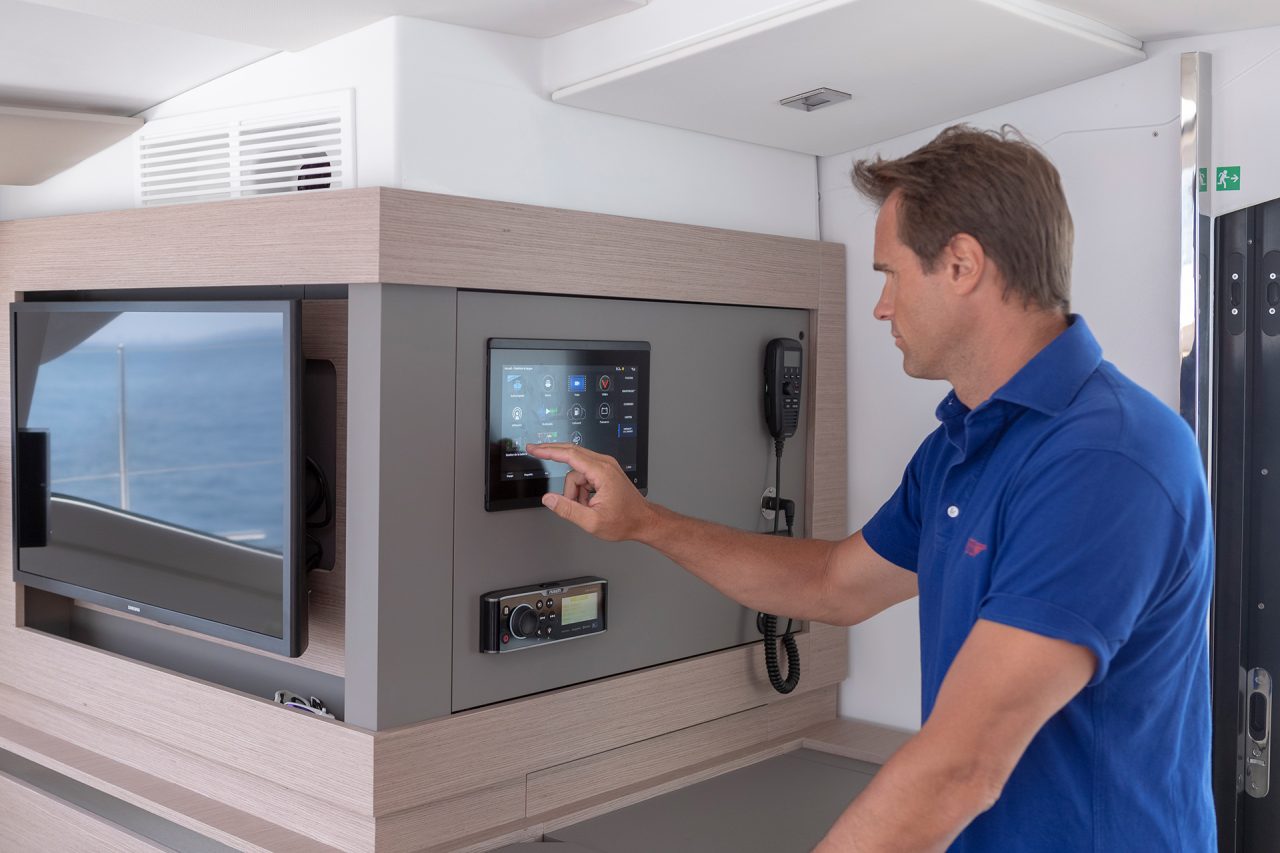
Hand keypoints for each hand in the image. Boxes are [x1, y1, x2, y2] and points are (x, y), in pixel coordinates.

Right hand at [524, 443, 654, 541]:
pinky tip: (588, 502)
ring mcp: (606, 466)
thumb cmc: (624, 521)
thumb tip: (548, 499)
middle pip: (571, 455)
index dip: (549, 451)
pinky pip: (584, 475)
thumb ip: (567, 509)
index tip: (534, 449)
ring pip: (576, 471)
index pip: (570, 455)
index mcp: (602, 472)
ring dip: (574, 490)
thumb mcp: (592, 522)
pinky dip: (581, 489)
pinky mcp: (606, 472)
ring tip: (585, 507)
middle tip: (534, 453)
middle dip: (553, 458)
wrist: (643, 521)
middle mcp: (605, 464)